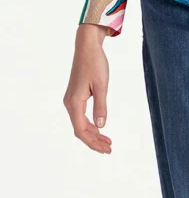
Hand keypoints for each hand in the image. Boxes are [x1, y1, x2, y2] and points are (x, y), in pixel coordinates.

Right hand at [64, 24, 112, 153]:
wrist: (87, 47)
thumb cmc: (95, 64)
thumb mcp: (102, 86)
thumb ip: (101, 107)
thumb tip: (101, 126)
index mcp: (74, 102)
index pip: (81, 130)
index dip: (93, 142)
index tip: (106, 149)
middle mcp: (70, 103)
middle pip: (80, 130)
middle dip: (94, 142)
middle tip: (109, 149)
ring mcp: (72, 100)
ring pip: (81, 124)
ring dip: (93, 135)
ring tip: (108, 142)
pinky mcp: (76, 97)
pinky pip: (81, 117)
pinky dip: (91, 125)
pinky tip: (101, 129)